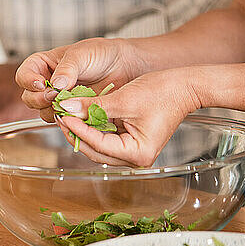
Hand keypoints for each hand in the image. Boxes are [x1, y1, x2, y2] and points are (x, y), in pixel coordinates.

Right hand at [16, 38, 147, 121]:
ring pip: (44, 112)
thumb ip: (67, 69)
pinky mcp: (74, 113)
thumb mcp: (82, 54)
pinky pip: (63, 121)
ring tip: (72, 103)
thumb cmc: (102, 54)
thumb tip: (55, 85)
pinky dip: (69, 119)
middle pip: (29, 98)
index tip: (41, 83)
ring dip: (54, 110)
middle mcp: (48, 84)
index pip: (24, 75)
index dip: (28, 80)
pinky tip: (80, 112)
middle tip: (55, 96)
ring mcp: (60, 101)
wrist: (125, 67)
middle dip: (40, 99)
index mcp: (44, 65)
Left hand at [54, 68, 201, 166]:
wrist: (184, 86)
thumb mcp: (123, 99)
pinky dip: (94, 128)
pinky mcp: (131, 143)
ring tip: (67, 114)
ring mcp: (134, 152)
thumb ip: (93, 107)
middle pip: (96, 150)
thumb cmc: (162, 92)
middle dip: (77, 133)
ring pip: (99, 146)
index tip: (62, 116)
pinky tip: (81, 116)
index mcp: (138, 153)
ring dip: (83, 130)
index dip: (78, 129)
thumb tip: (67, 108)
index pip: (99, 144)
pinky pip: (107, 139)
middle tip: (60, 116)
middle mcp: (136, 159)